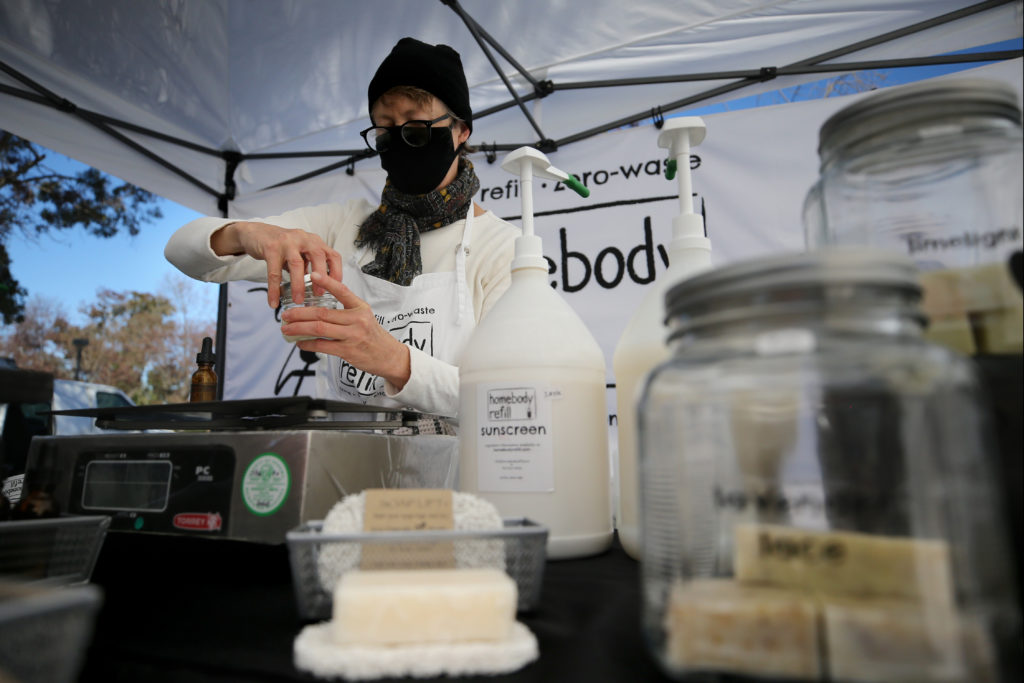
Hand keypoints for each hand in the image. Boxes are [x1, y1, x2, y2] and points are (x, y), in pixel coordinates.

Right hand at [211, 221, 342, 306]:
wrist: (255, 233)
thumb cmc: (281, 246)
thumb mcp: (299, 253)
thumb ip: (309, 266)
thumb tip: (318, 289)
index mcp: (314, 241)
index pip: (333, 255)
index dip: (337, 272)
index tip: (336, 289)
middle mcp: (303, 238)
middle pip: (318, 256)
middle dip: (321, 277)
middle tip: (319, 295)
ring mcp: (287, 241)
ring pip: (297, 264)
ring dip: (298, 284)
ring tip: (298, 301)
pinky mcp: (271, 247)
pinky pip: (274, 271)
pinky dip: (274, 289)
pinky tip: (273, 302)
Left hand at [280, 272, 411, 390]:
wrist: (389, 357)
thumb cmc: (372, 336)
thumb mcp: (364, 317)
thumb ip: (344, 311)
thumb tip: (316, 311)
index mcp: (360, 307)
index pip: (342, 291)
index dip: (326, 282)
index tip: (311, 275)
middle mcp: (357, 319)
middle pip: (321, 313)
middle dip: (299, 314)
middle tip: (285, 315)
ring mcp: (352, 335)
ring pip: (319, 329)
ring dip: (298, 329)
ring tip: (286, 329)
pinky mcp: (348, 351)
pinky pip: (322, 346)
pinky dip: (307, 344)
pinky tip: (299, 344)